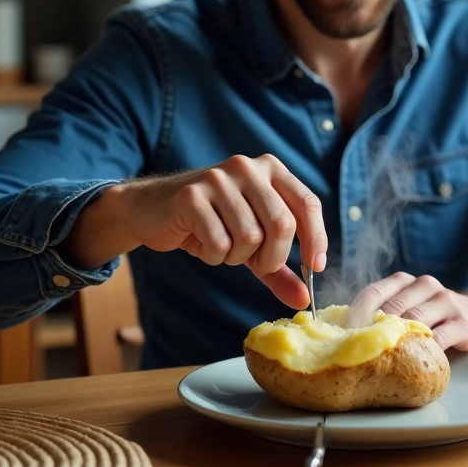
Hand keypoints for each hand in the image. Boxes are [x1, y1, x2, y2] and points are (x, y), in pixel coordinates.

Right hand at [66, 154, 326, 308]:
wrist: (151, 209)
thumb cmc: (210, 223)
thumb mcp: (250, 244)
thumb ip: (279, 269)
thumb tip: (304, 300)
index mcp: (270, 169)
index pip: (307, 203)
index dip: (316, 238)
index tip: (314, 267)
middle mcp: (247, 167)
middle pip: (281, 224)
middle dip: (273, 257)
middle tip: (257, 263)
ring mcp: (218, 178)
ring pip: (250, 237)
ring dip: (238, 257)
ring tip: (223, 247)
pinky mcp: (191, 196)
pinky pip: (219, 243)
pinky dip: (214, 256)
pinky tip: (203, 244)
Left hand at [346, 272, 467, 353]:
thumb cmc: (442, 320)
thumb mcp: (414, 311)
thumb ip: (385, 318)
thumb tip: (340, 338)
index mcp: (406, 282)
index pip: (373, 292)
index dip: (354, 313)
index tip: (337, 335)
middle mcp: (425, 286)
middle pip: (390, 307)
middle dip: (369, 330)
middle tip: (352, 352)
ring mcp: (446, 302)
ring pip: (413, 319)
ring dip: (394, 340)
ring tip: (377, 359)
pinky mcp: (465, 323)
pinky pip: (440, 336)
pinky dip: (424, 349)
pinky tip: (413, 363)